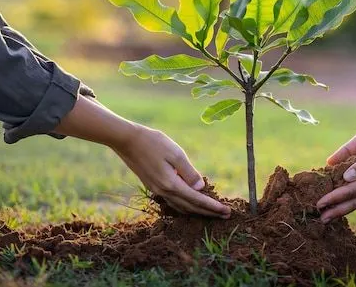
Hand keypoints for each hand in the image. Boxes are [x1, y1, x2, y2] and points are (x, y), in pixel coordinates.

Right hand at [113, 126, 230, 218]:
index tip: (227, 212)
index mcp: (171, 184)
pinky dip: (186, 206)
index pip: (197, 200)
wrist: (128, 141)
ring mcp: (157, 191)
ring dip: (198, 211)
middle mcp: (164, 192)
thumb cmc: (154, 143)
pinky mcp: (153, 186)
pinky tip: (191, 203)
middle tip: (226, 216)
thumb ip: (189, 172)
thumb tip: (201, 188)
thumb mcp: (176, 154)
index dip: (213, 207)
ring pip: (181, 207)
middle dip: (209, 212)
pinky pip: (173, 202)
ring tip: (212, 212)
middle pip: (191, 207)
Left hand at [317, 132, 355, 222]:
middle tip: (321, 219)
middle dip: (336, 210)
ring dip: (344, 209)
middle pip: (354, 202)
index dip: (333, 198)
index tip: (319, 204)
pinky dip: (355, 202)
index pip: (350, 192)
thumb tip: (346, 177)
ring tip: (331, 216)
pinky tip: (350, 204)